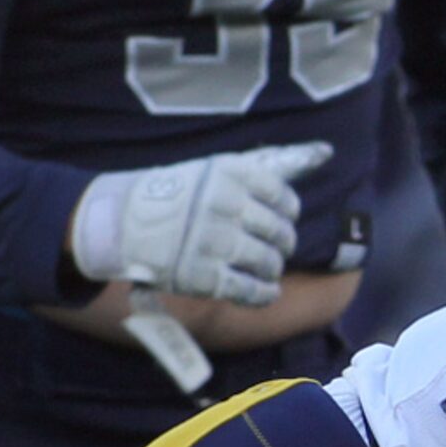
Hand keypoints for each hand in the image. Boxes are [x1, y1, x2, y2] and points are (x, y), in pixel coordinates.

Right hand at [73, 142, 334, 306]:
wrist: (120, 221)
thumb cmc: (178, 192)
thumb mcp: (219, 169)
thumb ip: (270, 165)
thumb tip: (325, 152)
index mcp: (231, 174)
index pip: (284, 199)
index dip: (287, 214)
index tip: (279, 218)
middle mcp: (225, 206)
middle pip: (280, 234)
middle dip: (282, 244)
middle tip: (275, 248)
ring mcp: (214, 242)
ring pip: (268, 263)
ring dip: (272, 268)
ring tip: (265, 267)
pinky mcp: (203, 277)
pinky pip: (250, 291)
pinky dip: (264, 294)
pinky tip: (266, 291)